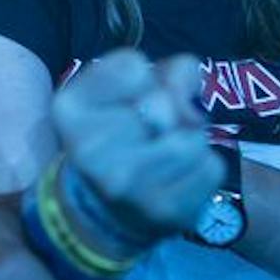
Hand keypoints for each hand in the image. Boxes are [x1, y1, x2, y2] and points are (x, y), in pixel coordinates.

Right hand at [54, 49, 223, 239]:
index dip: (143, 78)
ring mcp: (128, 184)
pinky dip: (204, 167)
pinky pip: (210, 168)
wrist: (109, 212)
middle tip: (150, 130)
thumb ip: (168, 71)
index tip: (128, 98)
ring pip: (192, 138)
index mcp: (70, 108)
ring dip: (191, 139)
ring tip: (167, 153)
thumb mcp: (128, 91)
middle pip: (164, 103)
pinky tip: (179, 176)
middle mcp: (90, 148)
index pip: (131, 67)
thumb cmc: (120, 134)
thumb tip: (190, 99)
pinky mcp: (165, 211)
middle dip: (170, 111)